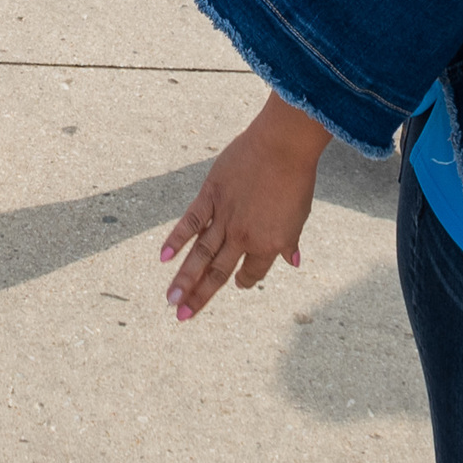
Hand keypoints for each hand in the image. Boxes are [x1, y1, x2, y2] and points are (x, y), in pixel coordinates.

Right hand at [161, 97, 325, 319]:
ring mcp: (225, 216)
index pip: (252, 272)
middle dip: (200, 296)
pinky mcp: (211, 194)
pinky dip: (177, 239)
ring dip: (185, 278)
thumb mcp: (299, 215)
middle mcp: (244, 236)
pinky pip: (191, 221)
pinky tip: (164, 257)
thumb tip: (294, 261)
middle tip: (182, 316)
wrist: (283, 146)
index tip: (237, 283)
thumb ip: (290, 240)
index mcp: (268, 244)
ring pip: (201, 254)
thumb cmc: (297, 179)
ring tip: (170, 299)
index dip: (245, 280)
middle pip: (219, 272)